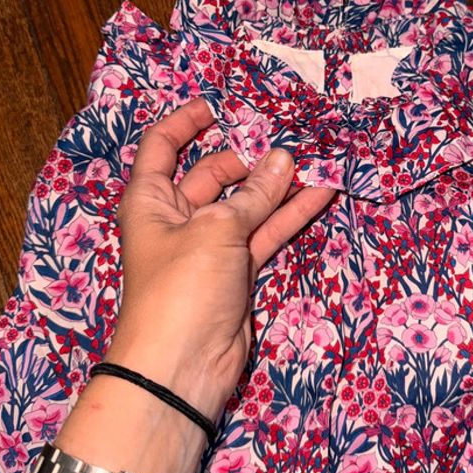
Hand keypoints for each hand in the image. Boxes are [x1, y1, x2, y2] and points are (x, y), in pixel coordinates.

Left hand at [106, 97, 335, 420]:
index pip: (163, 146)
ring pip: (248, 204)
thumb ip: (254, 194)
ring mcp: (211, 246)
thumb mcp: (216, 231)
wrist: (181, 368)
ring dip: (278, 185)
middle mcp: (178, 218)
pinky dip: (289, 215)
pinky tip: (320, 193)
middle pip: (214, 173)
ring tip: (317, 159)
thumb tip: (285, 157)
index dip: (187, 122)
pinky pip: (265, 233)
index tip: (221, 104)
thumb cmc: (182, 288)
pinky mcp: (238, 271)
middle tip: (292, 137)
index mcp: (151, 200)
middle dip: (251, 155)